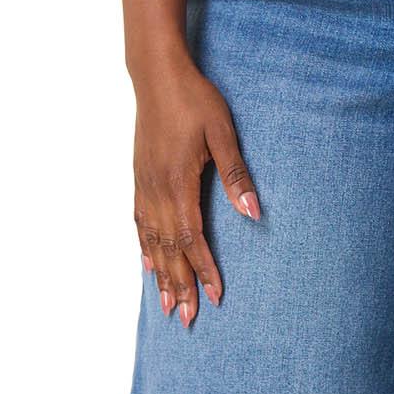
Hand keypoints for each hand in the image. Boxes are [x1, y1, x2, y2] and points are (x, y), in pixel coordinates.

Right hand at [132, 58, 259, 326]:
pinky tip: (148, 265)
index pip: (193, 238)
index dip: (204, 270)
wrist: (156, 74)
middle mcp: (157, 190)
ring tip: (165, 306)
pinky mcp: (139, 178)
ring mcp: (144, 185)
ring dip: (160, 276)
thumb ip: (236, 175)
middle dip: (179, 286)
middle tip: (186, 319)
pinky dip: (145, 248)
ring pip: (152, 241)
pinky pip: (140, 223)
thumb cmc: (194, 100)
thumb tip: (254, 214)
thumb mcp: (223, 134)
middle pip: (169, 249)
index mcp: (179, 183)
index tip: (215, 296)